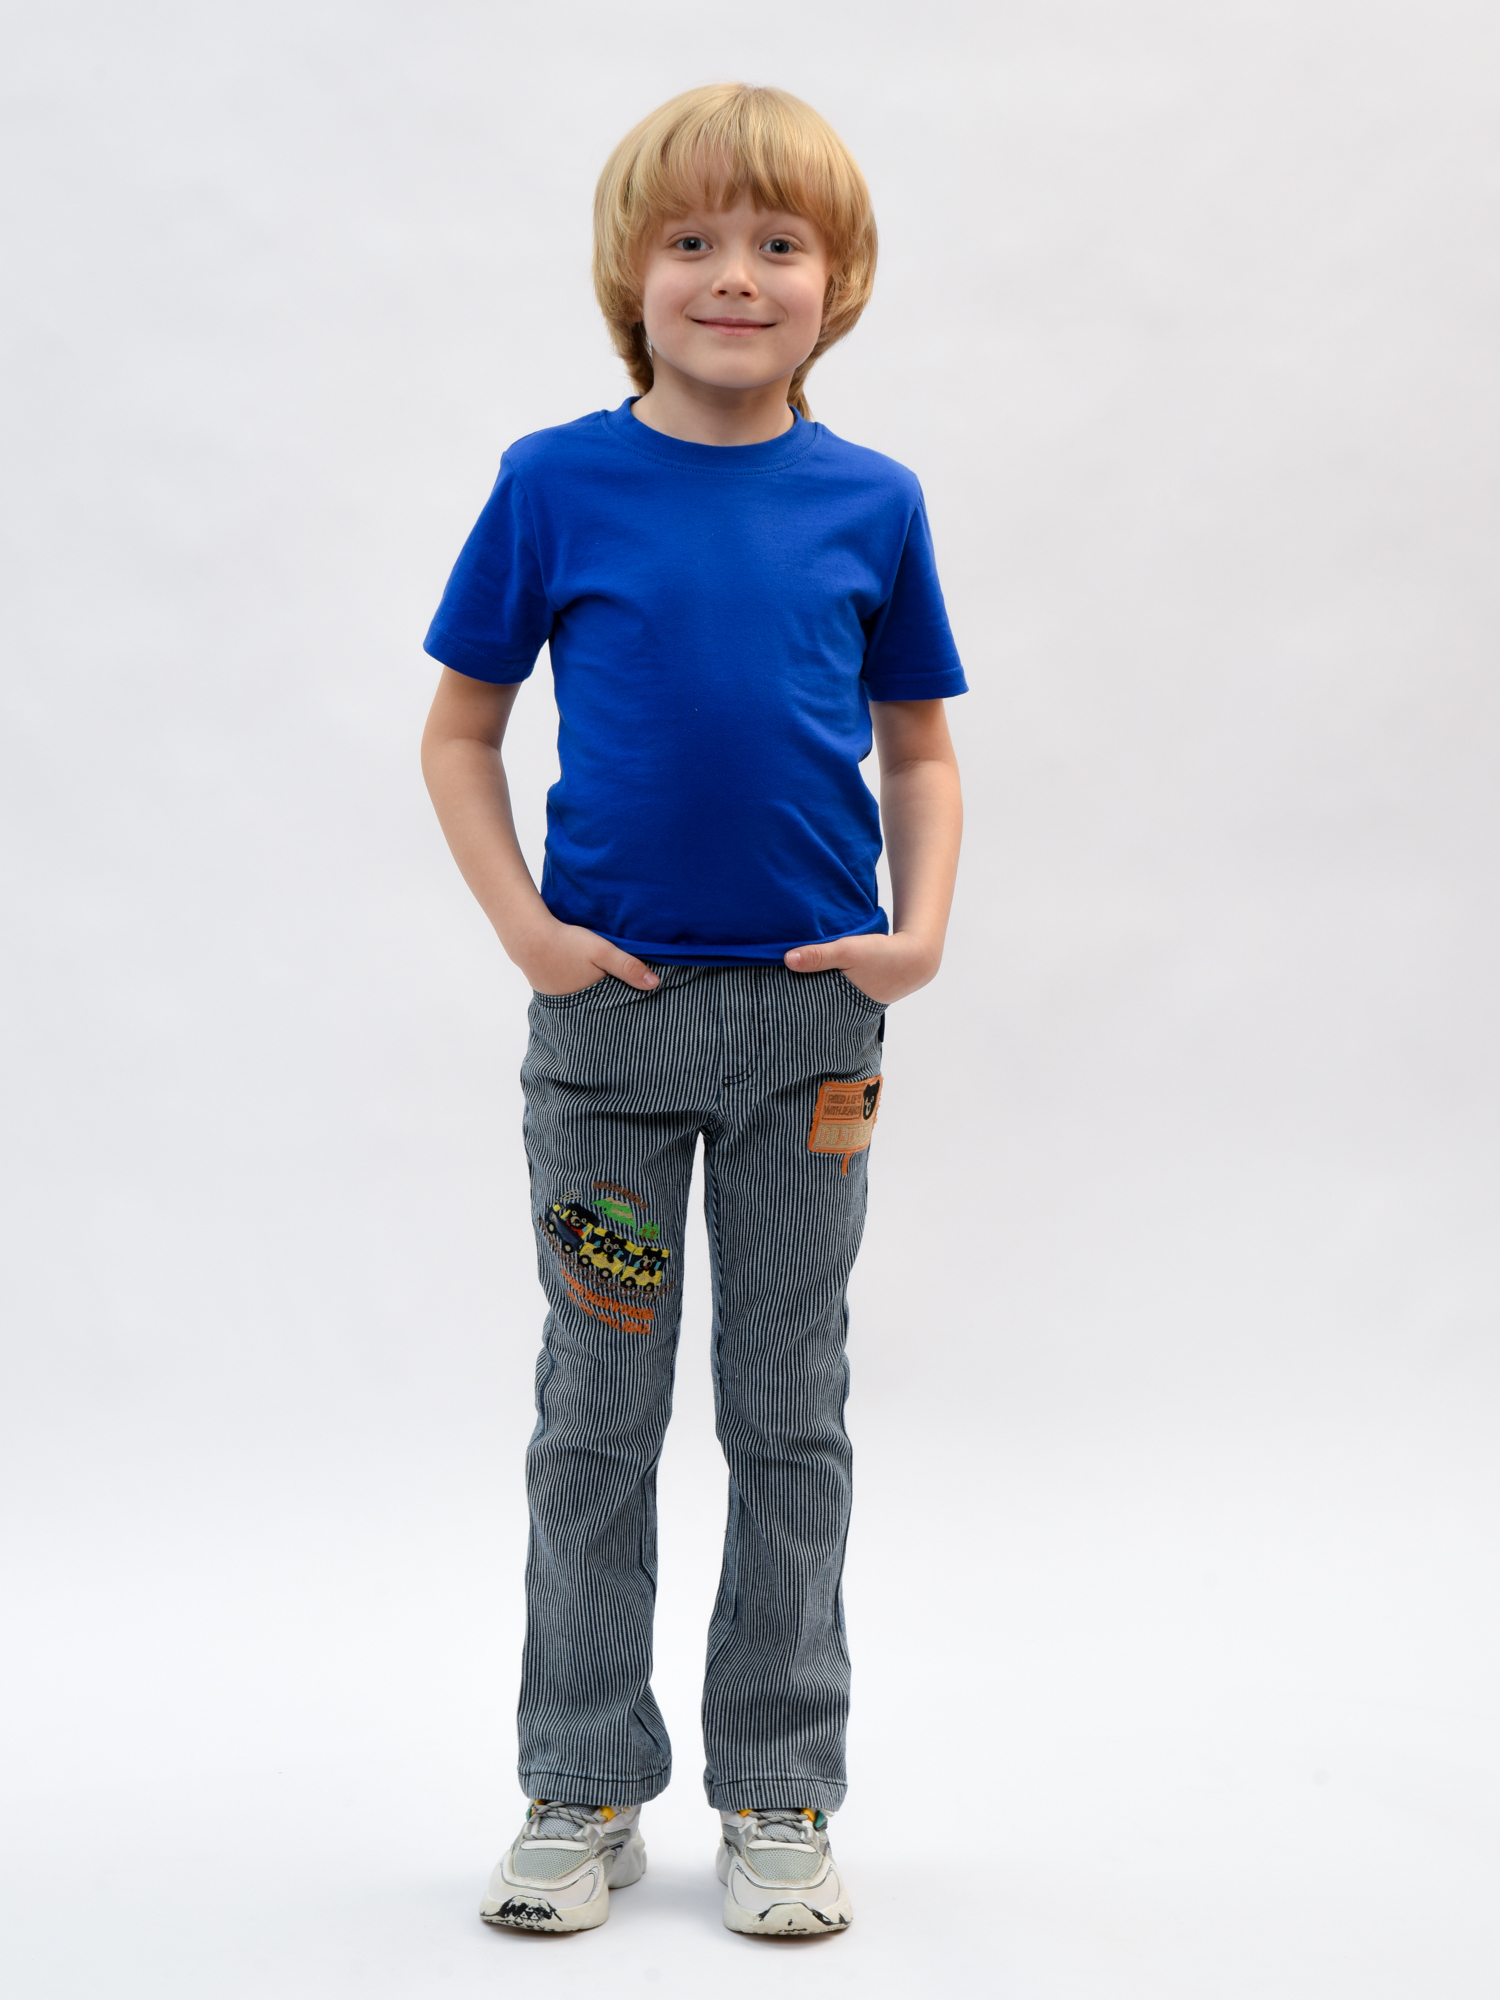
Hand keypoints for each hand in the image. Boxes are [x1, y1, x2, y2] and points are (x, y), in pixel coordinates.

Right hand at [510, 918, 658, 996]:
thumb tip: (655, 984)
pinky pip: (572, 995)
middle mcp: (576, 1007)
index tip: (641, 1005)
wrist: (528, 936)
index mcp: (592, 1001)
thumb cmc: (567, 943)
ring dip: (595, 997)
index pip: (617, 1010)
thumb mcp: (603, 951)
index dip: (628, 1006)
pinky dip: (580, 990)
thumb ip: (628, 967)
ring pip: (586, 1002)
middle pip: (602, 1009)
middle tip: (625, 1000)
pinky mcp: (549, 992)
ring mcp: (560, 1001)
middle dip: (613, 1005)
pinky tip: (582, 979)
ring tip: (605, 989)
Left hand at [783, 930, 940, 1004]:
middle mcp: (844, 1010)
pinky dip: (824, 991)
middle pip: (813, 1013)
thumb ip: (818, 955)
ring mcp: (852, 1004)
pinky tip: (815, 983)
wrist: (916, 957)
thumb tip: (787, 959)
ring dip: (811, 998)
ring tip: (788, 997)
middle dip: (797, 1010)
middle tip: (771, 1007)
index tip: (770, 1014)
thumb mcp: (848, 950)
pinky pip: (833, 996)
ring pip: (823, 1004)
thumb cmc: (882, 955)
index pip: (808, 1017)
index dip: (791, 1016)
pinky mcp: (857, 995)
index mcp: (839, 1004)